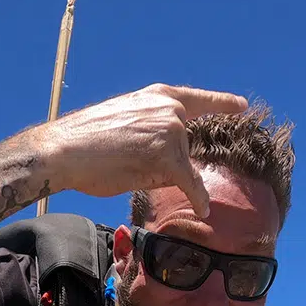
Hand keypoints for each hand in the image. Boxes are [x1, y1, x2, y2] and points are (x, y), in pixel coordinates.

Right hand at [38, 83, 247, 216]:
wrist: (63, 149)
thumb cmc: (85, 141)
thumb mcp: (126, 123)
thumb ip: (153, 133)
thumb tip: (175, 165)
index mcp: (158, 96)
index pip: (196, 99)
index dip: (221, 102)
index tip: (242, 105)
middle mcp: (170, 109)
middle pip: (185, 147)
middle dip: (164, 162)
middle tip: (127, 159)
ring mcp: (171, 130)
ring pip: (182, 166)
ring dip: (160, 176)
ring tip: (122, 166)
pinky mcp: (168, 156)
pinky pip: (190, 183)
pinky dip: (197, 197)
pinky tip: (202, 208)